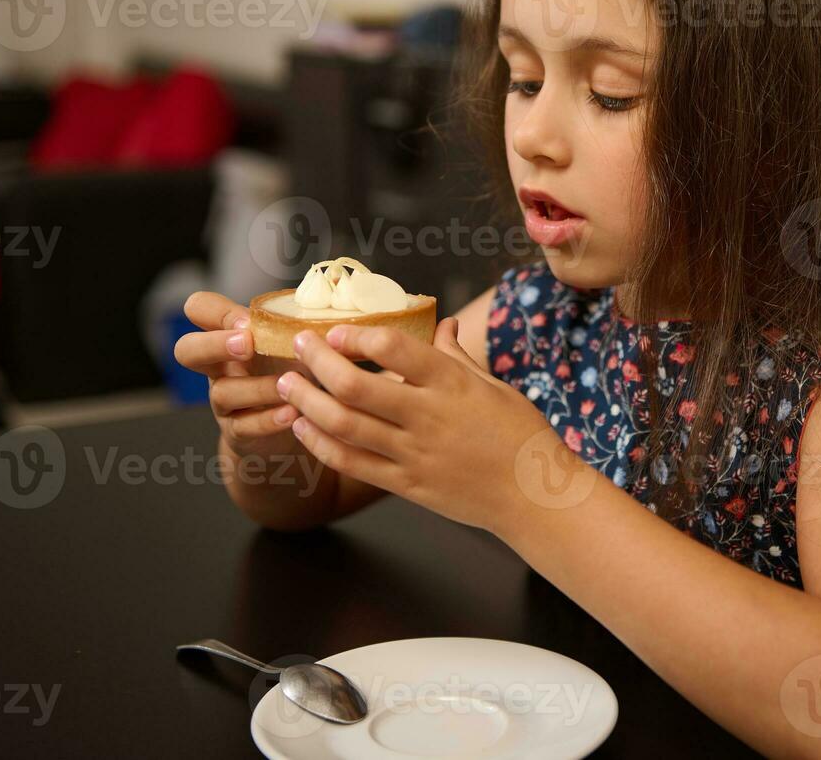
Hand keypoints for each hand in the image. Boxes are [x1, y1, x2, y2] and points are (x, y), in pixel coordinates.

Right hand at [174, 291, 301, 458]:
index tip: (249, 321)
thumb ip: (297, 320)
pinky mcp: (237, 432)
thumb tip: (334, 289)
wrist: (289, 425)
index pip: (199, 308)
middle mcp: (217, 366)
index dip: (215, 311)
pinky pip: (244, 426)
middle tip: (247, 344)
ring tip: (290, 384)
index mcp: (228, 335)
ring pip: (223, 391)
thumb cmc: (290, 370)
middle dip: (213, 344)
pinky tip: (292, 412)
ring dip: (258, 386)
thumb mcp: (289, 342)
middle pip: (186, 349)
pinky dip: (268, 419)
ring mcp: (223, 400)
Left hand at [276, 317, 598, 536]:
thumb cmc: (520, 435)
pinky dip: (321, 444)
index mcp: (453, 385)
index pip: (396, 349)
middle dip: (319, 362)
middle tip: (299, 346)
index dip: (359, 337)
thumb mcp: (494, 386)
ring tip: (287, 384)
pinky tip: (303, 426)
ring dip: (308, 402)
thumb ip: (458, 357)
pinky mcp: (407, 485)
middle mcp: (429, 417)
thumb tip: (443, 324)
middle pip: (356, 387)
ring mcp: (415, 454)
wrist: (534, 496)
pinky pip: (354, 463)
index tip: (336, 330)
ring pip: (346, 425)